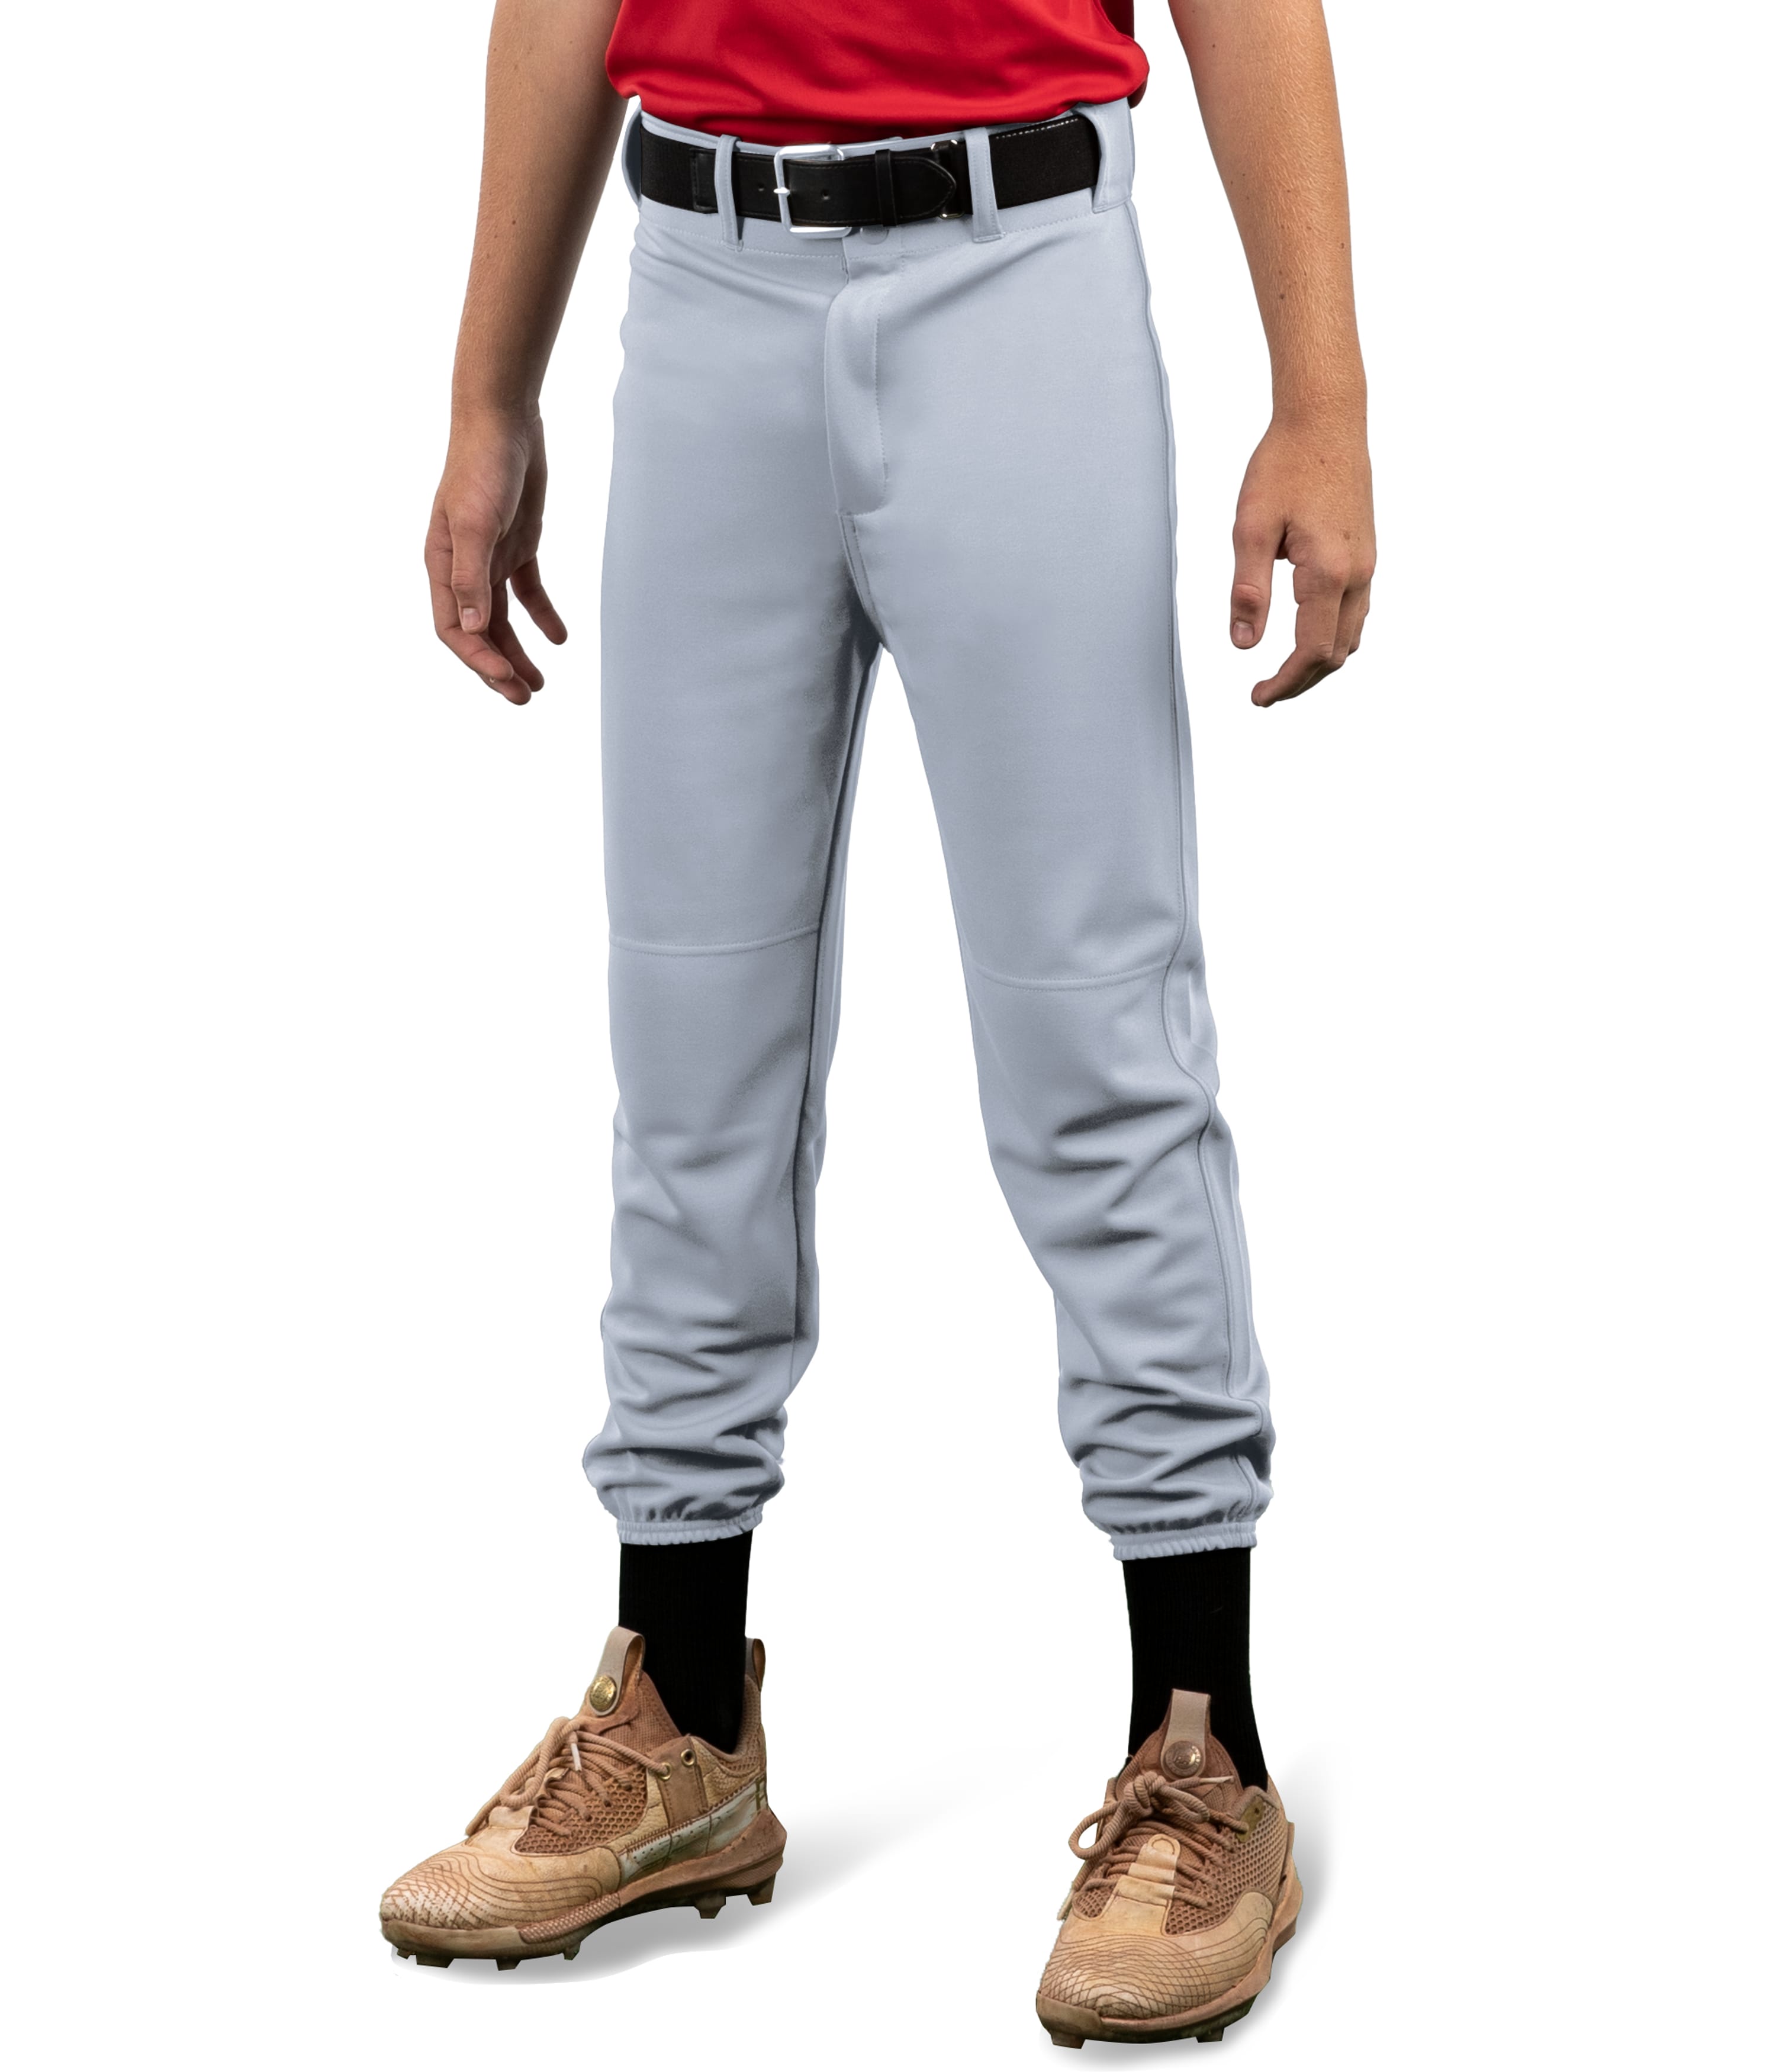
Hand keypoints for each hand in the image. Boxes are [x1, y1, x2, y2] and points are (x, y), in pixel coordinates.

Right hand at [425, 409, 566, 704]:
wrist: (503, 420)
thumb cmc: (482, 466)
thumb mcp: (476, 523)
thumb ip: (471, 577)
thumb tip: (470, 627)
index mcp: (442, 565)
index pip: (453, 628)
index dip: (478, 658)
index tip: (506, 680)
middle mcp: (463, 568)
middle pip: (478, 632)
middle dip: (498, 667)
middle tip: (525, 698)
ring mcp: (490, 557)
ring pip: (502, 619)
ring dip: (518, 652)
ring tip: (539, 684)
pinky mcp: (516, 546)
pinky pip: (528, 591)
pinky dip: (542, 616)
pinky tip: (559, 639)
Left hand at [1230, 412, 1374, 706]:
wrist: (1326, 419)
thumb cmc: (1285, 464)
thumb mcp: (1251, 527)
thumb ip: (1247, 590)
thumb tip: (1242, 643)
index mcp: (1328, 573)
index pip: (1311, 651)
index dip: (1285, 682)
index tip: (1258, 697)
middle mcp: (1357, 574)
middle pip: (1336, 653)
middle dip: (1301, 681)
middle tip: (1265, 692)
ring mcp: (1366, 564)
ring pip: (1351, 635)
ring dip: (1320, 662)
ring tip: (1284, 672)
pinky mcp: (1365, 553)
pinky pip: (1355, 612)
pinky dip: (1332, 636)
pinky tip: (1306, 634)